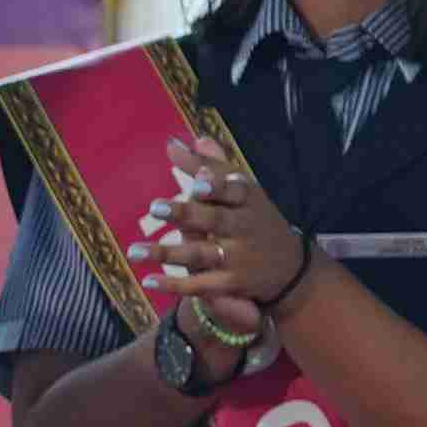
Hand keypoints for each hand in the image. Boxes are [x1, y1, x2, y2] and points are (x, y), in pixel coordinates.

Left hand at [128, 135, 309, 318]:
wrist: (292, 269)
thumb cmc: (256, 220)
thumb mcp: (243, 191)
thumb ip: (212, 167)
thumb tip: (181, 141)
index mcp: (248, 201)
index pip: (233, 190)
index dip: (216, 187)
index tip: (195, 184)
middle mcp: (244, 228)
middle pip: (215, 220)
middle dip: (187, 214)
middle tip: (155, 207)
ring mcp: (238, 258)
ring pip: (201, 254)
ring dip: (167, 253)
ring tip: (134, 251)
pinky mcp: (231, 283)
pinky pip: (200, 285)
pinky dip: (175, 285)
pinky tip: (148, 281)